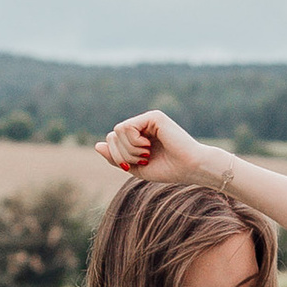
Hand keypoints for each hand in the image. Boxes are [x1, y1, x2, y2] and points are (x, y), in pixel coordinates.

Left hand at [96, 107, 223, 184]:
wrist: (190, 168)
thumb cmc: (168, 169)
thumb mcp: (135, 167)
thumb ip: (116, 158)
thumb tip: (96, 145)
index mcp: (138, 136)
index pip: (112, 140)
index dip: (117, 156)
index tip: (135, 165)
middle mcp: (142, 124)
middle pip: (112, 135)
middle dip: (123, 154)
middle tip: (143, 159)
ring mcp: (148, 119)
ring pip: (117, 131)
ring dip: (129, 149)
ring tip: (147, 153)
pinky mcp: (153, 116)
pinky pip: (127, 127)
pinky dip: (134, 142)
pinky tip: (149, 146)